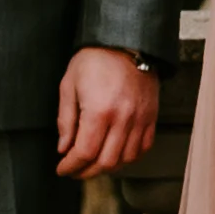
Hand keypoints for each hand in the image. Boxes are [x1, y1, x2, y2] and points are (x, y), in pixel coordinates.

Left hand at [55, 44, 160, 180]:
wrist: (126, 41)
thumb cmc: (94, 60)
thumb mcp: (69, 86)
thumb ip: (66, 120)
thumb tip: (64, 148)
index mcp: (99, 111)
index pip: (84, 152)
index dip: (71, 166)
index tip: (62, 169)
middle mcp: (122, 119)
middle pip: (106, 162)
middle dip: (86, 171)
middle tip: (75, 170)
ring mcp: (140, 119)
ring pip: (126, 158)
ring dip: (108, 167)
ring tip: (94, 163)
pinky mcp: (151, 116)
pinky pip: (144, 147)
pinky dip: (130, 157)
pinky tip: (117, 154)